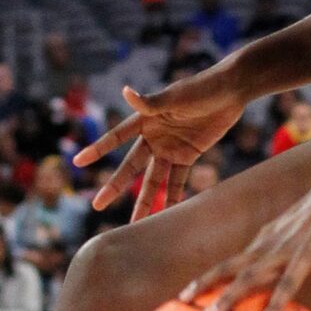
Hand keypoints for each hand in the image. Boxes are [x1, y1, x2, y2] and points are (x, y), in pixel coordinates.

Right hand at [73, 71, 245, 219]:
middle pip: (131, 166)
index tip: (78, 161)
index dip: (98, 149)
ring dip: (145, 201)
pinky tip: (167, 216)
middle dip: (115, 186)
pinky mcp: (188, 155)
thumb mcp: (175, 96)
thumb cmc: (201, 87)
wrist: (231, 91)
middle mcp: (154, 136)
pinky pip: (178, 180)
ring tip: (134, 224)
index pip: (116, 137)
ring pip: (153, 179)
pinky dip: (173, 197)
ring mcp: (170, 148)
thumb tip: (125, 92)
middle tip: (97, 205)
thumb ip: (151, 102)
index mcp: (145, 119)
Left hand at [186, 164, 310, 310]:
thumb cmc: (310, 214)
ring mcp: (306, 249)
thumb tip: (248, 278)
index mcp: (264, 244)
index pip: (227, 264)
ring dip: (274, 304)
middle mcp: (279, 248)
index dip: (204, 281)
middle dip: (226, 296)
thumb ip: (265, 253)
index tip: (180, 299)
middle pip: (248, 274)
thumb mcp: (281, 232)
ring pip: (287, 280)